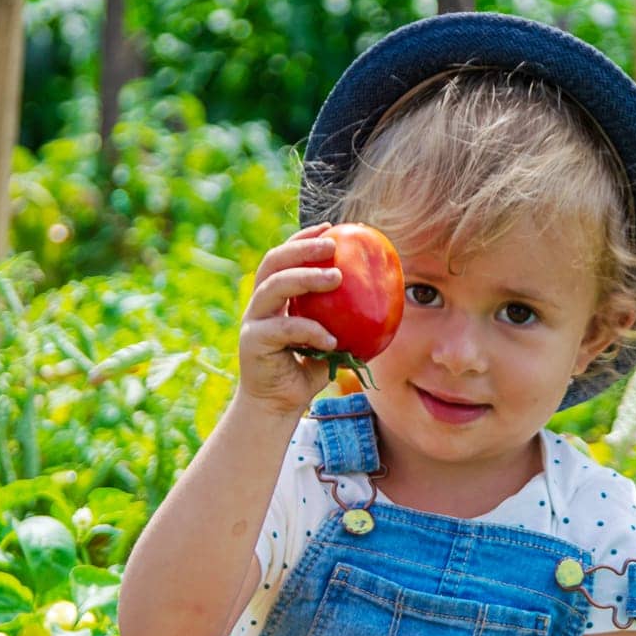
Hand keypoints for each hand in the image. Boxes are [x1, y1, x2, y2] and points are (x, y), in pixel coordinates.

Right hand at [236, 224, 342, 417]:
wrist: (278, 407)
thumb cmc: (306, 373)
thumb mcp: (329, 341)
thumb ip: (343, 320)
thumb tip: (382, 298)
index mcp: (273, 299)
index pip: (283, 258)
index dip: (303, 238)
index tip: (331, 228)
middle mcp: (259, 304)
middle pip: (274, 263)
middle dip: (301, 248)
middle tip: (332, 246)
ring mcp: (253, 321)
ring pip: (274, 287)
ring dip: (305, 277)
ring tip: (337, 278)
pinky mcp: (252, 342)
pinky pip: (285, 328)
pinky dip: (310, 330)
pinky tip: (332, 339)